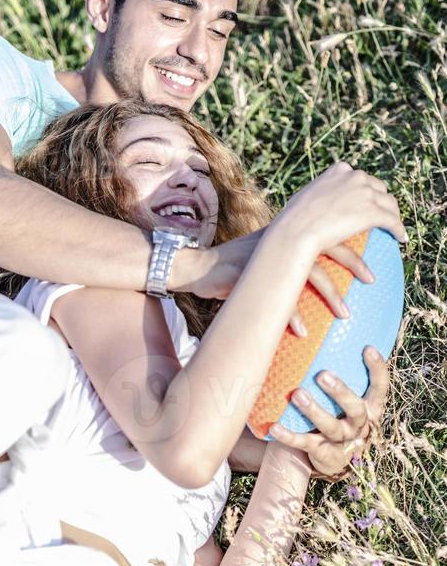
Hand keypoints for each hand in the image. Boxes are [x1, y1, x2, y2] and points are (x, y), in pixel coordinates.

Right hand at [180, 226, 378, 335]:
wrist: (194, 268)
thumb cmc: (231, 271)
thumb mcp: (265, 263)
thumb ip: (290, 265)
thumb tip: (317, 282)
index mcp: (287, 237)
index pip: (330, 234)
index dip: (353, 248)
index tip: (372, 267)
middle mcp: (281, 243)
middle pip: (329, 247)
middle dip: (354, 264)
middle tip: (372, 281)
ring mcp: (267, 259)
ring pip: (310, 273)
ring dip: (331, 296)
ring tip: (345, 316)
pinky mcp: (250, 276)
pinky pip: (279, 298)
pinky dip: (293, 316)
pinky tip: (303, 332)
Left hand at [267, 346, 388, 478]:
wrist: (334, 460)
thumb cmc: (339, 417)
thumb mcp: (349, 401)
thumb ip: (345, 377)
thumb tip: (325, 336)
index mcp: (370, 408)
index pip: (380, 388)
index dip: (377, 369)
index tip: (367, 348)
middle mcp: (359, 425)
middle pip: (355, 408)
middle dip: (340, 392)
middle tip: (323, 375)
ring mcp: (342, 441)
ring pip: (331, 426)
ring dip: (314, 411)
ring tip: (297, 394)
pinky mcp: (323, 453)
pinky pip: (305, 443)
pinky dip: (289, 436)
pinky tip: (274, 427)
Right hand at [271, 161, 406, 255]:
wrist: (295, 230)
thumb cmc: (292, 220)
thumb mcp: (302, 199)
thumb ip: (314, 195)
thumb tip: (312, 200)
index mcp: (339, 171)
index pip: (360, 178)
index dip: (366, 190)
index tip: (368, 201)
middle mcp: (355, 177)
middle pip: (378, 188)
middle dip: (382, 201)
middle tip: (384, 215)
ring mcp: (365, 193)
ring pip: (389, 204)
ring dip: (393, 216)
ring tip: (395, 228)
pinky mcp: (372, 212)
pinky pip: (392, 221)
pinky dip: (399, 229)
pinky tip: (401, 238)